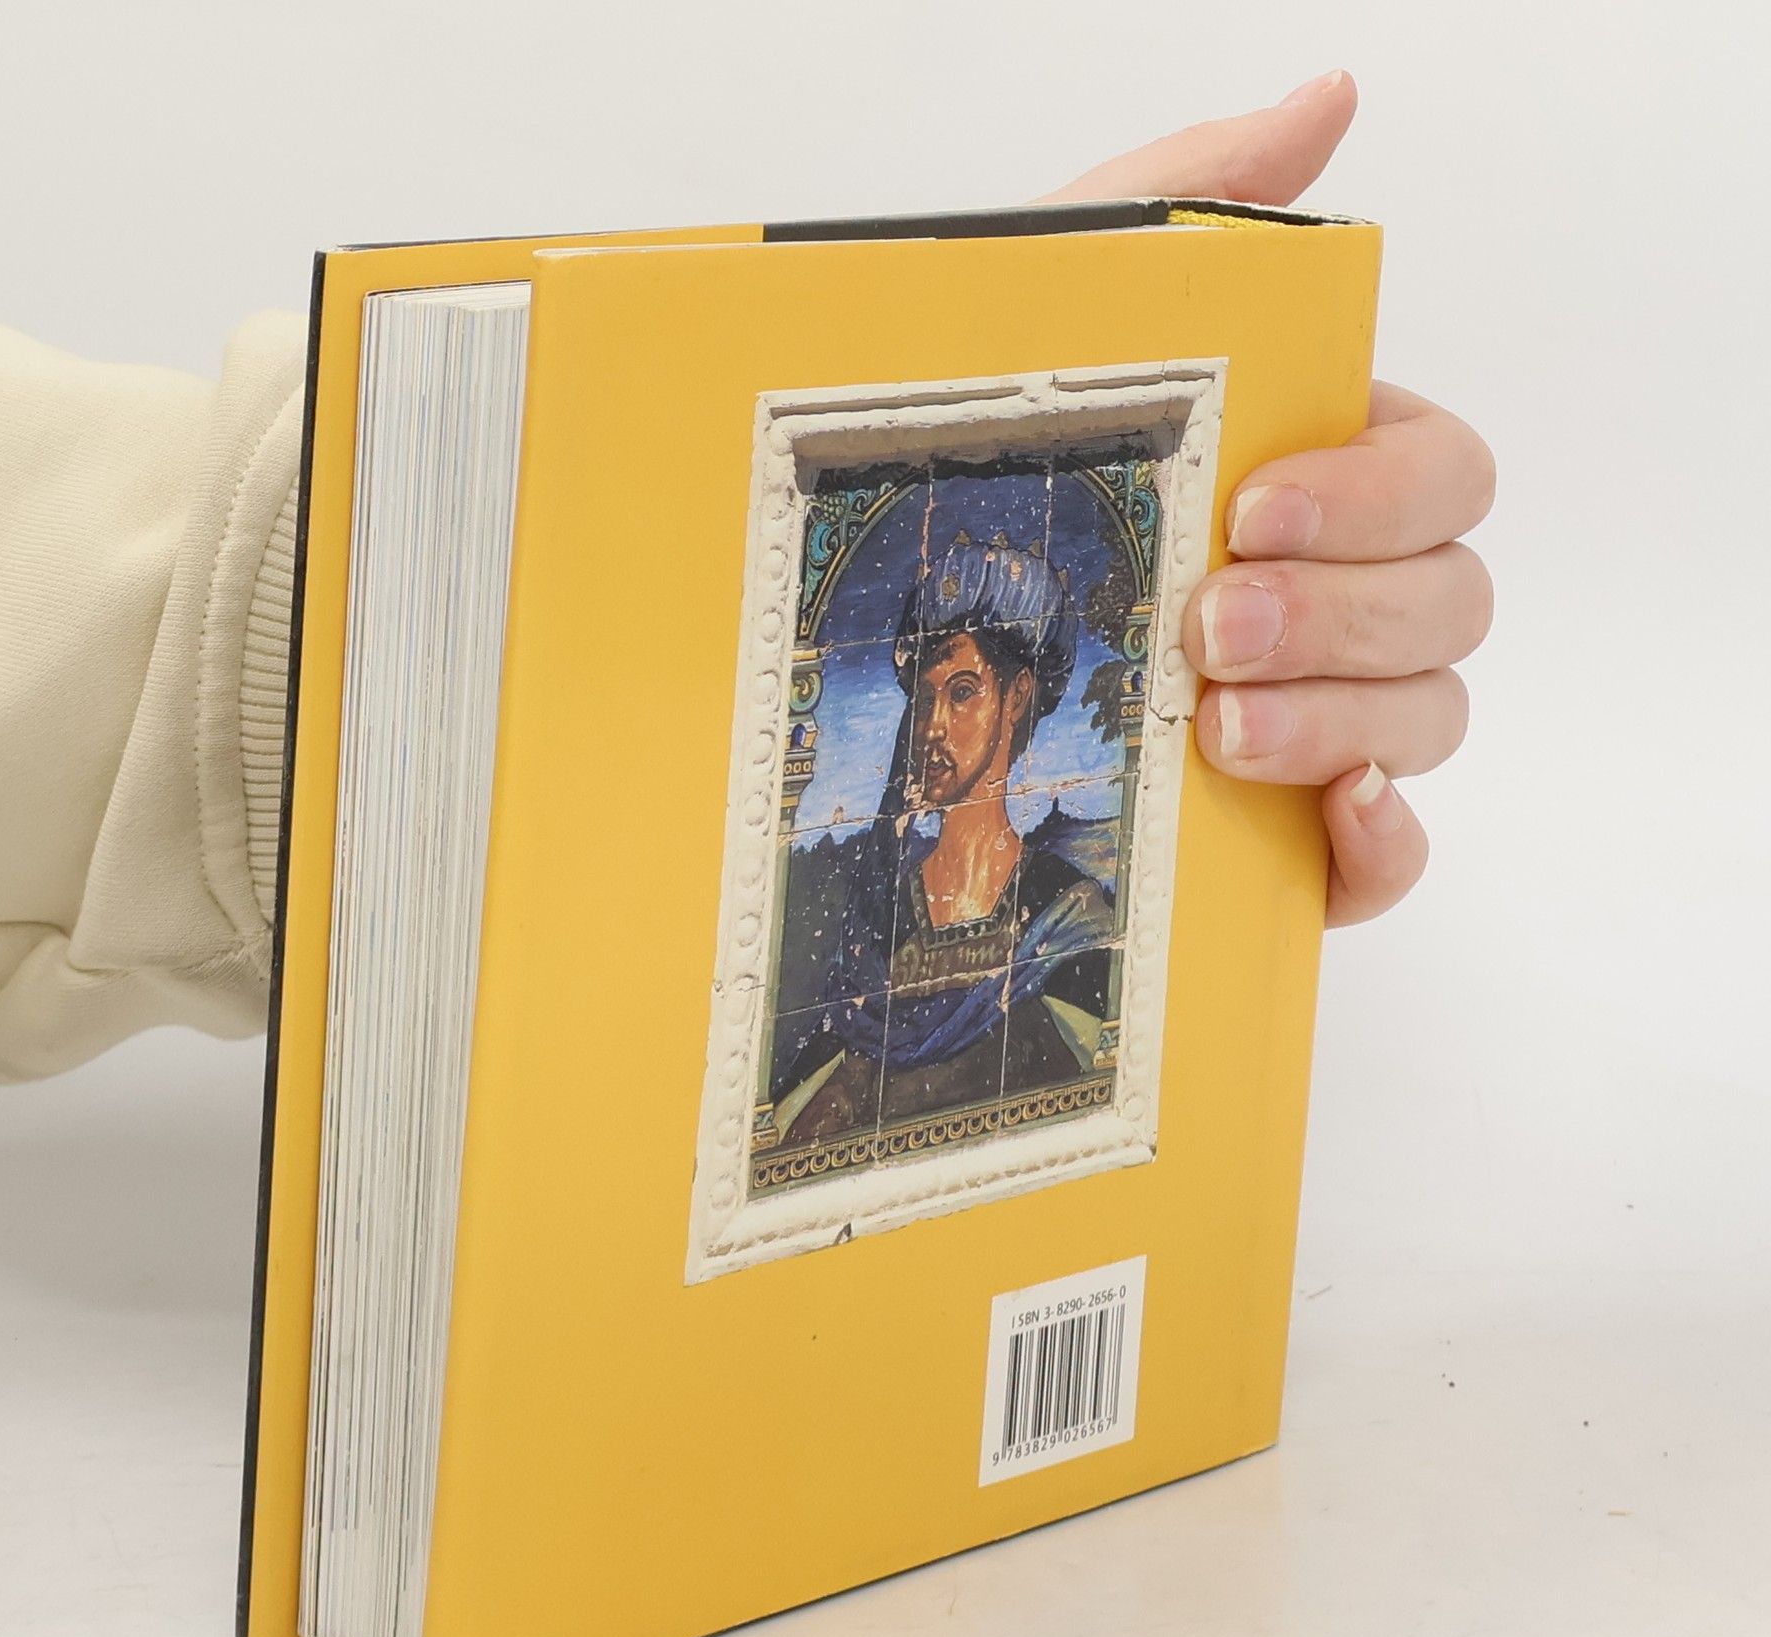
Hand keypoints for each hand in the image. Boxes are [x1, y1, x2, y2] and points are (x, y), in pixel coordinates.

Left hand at [1040, 72, 1494, 925]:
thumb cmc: (992, 461)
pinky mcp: (1285, 834)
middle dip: (1345, 612)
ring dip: (1343, 717)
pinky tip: (1330, 814)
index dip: (1377, 495)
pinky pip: (1388, 854)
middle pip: (1451, 599)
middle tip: (1211, 622)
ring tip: (1215, 724)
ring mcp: (1324, 718)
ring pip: (1429, 718)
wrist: (869, 631)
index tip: (1254, 508)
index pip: (1440, 474)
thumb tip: (1327, 99)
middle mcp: (1343, 598)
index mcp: (1319, 476)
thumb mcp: (1064, 308)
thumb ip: (1196, 198)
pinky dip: (1383, 842)